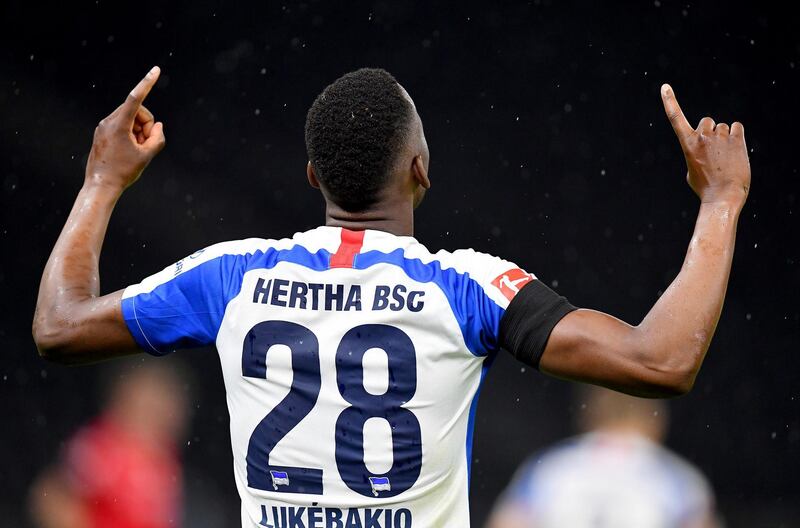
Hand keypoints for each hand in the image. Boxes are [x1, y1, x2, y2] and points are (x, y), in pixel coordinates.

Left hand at [85, 66, 165, 190]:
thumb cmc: (123, 172)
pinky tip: (129, 151)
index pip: (136, 98)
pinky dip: (131, 135)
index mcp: (119, 124)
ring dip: (139, 132)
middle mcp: (108, 121)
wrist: (100, 186)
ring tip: (136, 151)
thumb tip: (157, 126)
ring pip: (131, 119)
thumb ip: (158, 137)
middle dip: (147, 126)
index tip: (155, 70)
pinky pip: (122, 126)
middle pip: (138, 112)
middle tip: (146, 145)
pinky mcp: (102, 132)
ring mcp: (104, 126)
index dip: (147, 83)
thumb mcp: (147, 156)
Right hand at [660, 84, 749, 205]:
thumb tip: (706, 146)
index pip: (675, 118)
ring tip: (725, 157)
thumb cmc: (705, 186)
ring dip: (724, 137)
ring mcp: (720, 137)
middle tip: (713, 150)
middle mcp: (702, 137)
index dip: (669, 101)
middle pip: (706, 121)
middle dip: (710, 131)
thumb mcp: (691, 170)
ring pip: (722, 127)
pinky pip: (737, 127)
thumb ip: (695, 152)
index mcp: (687, 144)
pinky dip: (736, 136)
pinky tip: (735, 150)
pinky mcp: (736, 139)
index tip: (664, 87)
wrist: (724, 196)